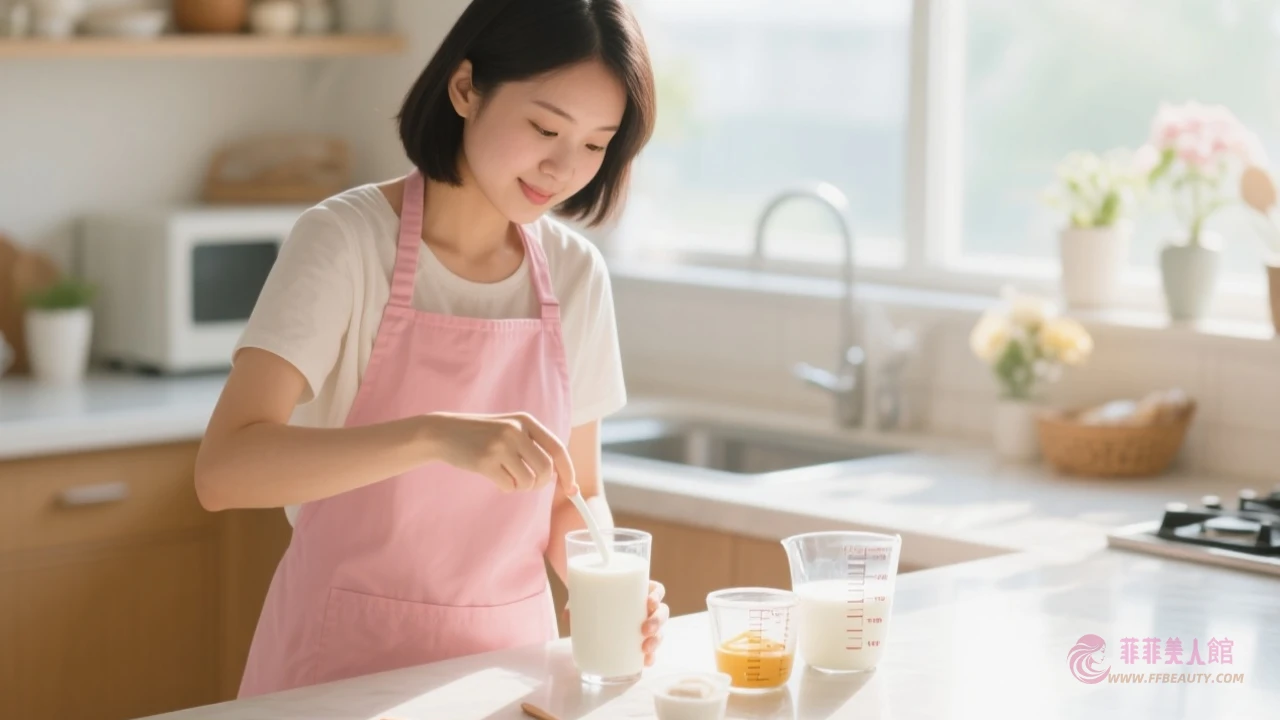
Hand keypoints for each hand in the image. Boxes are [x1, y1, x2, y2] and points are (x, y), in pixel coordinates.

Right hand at [421, 412, 576, 494]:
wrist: (444, 432)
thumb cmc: (481, 435)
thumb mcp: (510, 429)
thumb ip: (533, 445)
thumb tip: (559, 475)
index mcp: (526, 421)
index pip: (557, 449)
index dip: (568, 471)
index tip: (572, 488)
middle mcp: (516, 430)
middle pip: (546, 469)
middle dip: (541, 483)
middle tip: (529, 484)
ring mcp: (500, 445)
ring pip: (528, 481)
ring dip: (521, 487)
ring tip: (508, 478)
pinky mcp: (485, 461)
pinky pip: (509, 486)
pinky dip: (505, 488)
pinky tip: (494, 478)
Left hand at [560, 580, 668, 666]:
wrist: (594, 609)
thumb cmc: (596, 598)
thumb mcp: (586, 596)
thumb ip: (576, 603)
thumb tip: (568, 616)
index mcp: (640, 591)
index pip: (657, 589)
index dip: (657, 595)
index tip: (649, 602)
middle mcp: (647, 608)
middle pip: (662, 611)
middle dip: (657, 621)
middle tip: (644, 629)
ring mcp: (647, 625)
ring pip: (661, 631)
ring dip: (657, 640)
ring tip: (644, 648)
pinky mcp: (642, 641)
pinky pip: (653, 649)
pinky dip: (651, 656)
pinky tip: (646, 662)